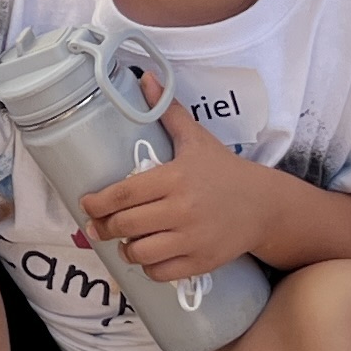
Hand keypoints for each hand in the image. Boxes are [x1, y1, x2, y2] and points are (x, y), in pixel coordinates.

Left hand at [78, 95, 281, 281]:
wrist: (264, 205)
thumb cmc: (223, 170)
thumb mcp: (196, 139)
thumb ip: (167, 111)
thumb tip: (145, 77)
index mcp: (175, 178)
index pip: (123, 194)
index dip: (98, 203)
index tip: (87, 204)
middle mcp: (182, 210)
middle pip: (125, 225)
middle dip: (104, 228)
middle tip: (97, 226)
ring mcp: (192, 239)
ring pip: (139, 252)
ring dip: (125, 249)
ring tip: (124, 241)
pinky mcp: (202, 262)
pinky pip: (161, 272)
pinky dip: (148, 268)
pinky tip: (148, 256)